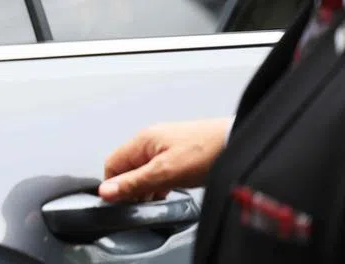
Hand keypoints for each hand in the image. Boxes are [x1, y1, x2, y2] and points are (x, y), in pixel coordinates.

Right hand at [98, 117, 230, 203]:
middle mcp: (151, 140)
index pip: (112, 164)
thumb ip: (134, 182)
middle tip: (145, 203)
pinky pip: (159, 170)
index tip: (122, 203)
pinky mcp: (179, 153)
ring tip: (162, 198)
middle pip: (127, 168)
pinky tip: (171, 192)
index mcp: (142, 140)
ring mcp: (165, 146)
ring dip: (148, 187)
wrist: (238, 142)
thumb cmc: (207, 151)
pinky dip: (161, 183)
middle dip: (132, 188)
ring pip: (144, 171)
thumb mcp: (165, 172)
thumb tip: (106, 190)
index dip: (114, 186)